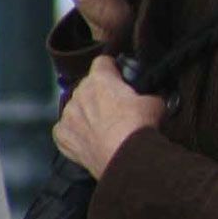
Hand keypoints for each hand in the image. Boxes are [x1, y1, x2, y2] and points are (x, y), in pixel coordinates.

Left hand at [51, 56, 164, 177]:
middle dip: (99, 93)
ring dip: (86, 113)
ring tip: (103, 127)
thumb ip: (148, 95)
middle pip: (87, 86)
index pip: (102, 61)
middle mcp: (78, 94)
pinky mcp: (61, 136)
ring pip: (75, 108)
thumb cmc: (139, 125)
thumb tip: (151, 98)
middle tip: (116, 107)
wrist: (125, 157)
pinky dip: (75, 132)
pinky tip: (89, 139)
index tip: (120, 76)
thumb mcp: (155, 102)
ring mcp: (67, 115)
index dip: (113, 68)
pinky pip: (66, 129)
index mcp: (100, 79)